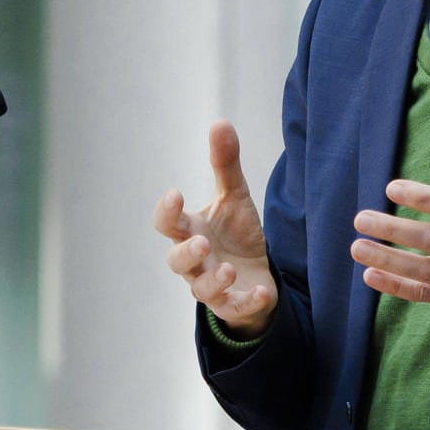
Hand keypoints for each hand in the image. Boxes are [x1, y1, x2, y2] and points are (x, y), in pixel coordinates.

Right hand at [154, 121, 276, 337]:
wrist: (254, 273)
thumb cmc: (235, 234)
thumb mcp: (233, 197)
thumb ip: (225, 165)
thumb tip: (220, 121)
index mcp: (190, 231)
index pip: (166, 223)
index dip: (167, 211)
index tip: (176, 194)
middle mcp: (195, 261)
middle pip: (176, 261)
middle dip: (186, 253)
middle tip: (201, 243)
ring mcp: (212, 286)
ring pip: (201, 290)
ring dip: (213, 281)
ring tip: (228, 270)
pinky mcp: (233, 304)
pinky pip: (235, 308)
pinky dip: (247, 302)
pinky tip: (262, 291)